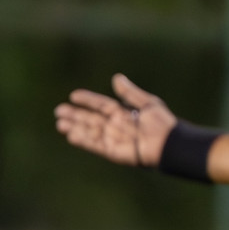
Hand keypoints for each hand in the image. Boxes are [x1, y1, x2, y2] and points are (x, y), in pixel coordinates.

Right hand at [54, 73, 175, 167]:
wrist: (169, 143)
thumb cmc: (162, 123)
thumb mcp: (148, 103)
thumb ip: (130, 92)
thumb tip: (116, 77)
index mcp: (123, 113)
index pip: (101, 105)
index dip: (88, 100)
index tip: (73, 95)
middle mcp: (115, 126)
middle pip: (91, 119)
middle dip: (75, 115)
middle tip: (58, 111)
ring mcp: (113, 139)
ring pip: (89, 132)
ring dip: (75, 127)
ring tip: (60, 124)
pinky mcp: (113, 152)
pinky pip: (95, 145)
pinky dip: (83, 140)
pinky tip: (71, 135)